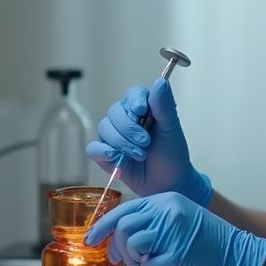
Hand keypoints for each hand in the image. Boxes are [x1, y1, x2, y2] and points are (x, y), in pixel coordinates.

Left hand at [84, 191, 265, 265]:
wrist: (238, 254)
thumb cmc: (207, 240)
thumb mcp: (178, 219)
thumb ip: (151, 221)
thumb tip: (116, 235)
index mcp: (166, 200)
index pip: (124, 208)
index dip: (103, 225)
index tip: (91, 238)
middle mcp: (168, 211)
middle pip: (123, 226)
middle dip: (116, 246)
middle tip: (121, 259)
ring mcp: (174, 231)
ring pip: (132, 244)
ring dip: (133, 259)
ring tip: (145, 262)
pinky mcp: (179, 252)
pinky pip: (150, 264)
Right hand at [86, 78, 210, 203]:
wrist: (168, 183)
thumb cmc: (171, 155)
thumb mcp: (171, 129)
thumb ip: (165, 106)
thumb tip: (160, 82)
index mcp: (143, 108)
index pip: (132, 94)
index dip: (134, 101)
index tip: (142, 110)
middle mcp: (125, 119)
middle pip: (115, 112)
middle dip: (130, 129)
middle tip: (146, 142)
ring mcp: (113, 136)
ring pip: (104, 128)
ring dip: (122, 143)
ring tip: (140, 154)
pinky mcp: (104, 154)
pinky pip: (93, 148)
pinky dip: (103, 152)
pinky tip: (117, 158)